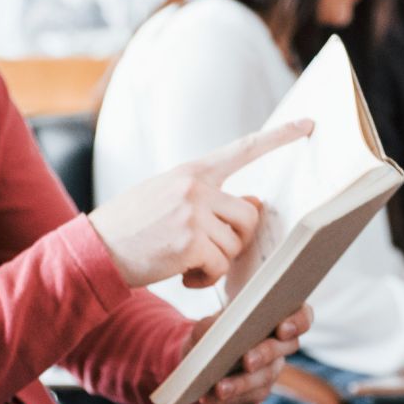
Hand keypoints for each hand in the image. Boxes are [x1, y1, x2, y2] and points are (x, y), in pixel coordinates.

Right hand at [88, 120, 312, 288]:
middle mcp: (195, 187)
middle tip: (209, 251)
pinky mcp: (190, 243)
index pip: (243, 148)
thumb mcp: (168, 199)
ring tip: (188, 263)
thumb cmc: (132, 227)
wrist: (95, 250)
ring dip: (217, 261)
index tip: (309, 125)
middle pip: (249, 213)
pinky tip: (183, 276)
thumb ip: (208, 197)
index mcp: (192, 171)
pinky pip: (219, 265)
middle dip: (237, 238)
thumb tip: (252, 203)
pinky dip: (205, 278)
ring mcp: (193, 213)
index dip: (279, 137)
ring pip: (235, 243)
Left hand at [186, 304, 311, 403]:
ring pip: (265, 377)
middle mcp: (281, 345)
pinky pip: (249, 398)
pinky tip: (209, 397)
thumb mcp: (209, 325)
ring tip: (220, 388)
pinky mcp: (258, 394)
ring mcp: (271, 371)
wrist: (205, 365)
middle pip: (285, 348)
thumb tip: (215, 334)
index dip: (297, 323)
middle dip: (265, 354)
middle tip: (248, 361)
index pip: (302, 317)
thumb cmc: (213, 335)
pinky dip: (228, 397)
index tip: (282, 329)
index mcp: (276, 319)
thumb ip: (214, 325)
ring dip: (242, 384)